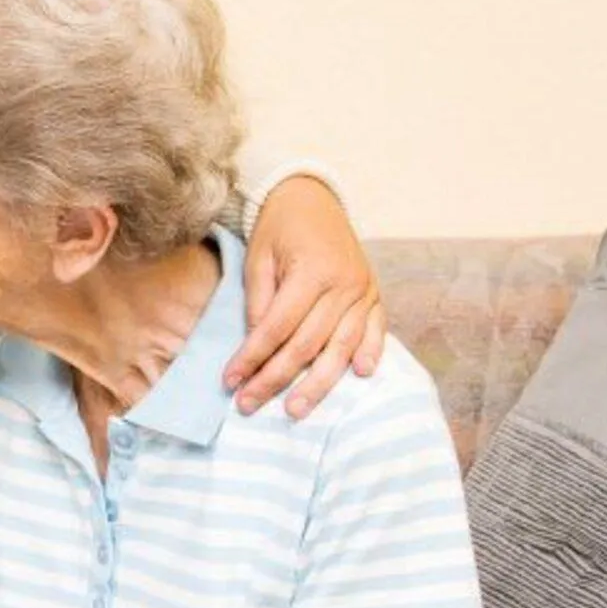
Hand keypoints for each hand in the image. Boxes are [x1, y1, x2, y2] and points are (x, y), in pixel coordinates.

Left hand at [225, 176, 385, 418]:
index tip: (230, 382)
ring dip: (320, 383)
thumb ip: (259, 302)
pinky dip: (370, 352)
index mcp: (312, 271)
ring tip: (297, 410)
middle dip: (277, 379)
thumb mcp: (257, 258)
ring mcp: (364, 289)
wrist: (312, 198)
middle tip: (251, 406)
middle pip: (308, 344)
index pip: (276, 328)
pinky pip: (376, 329)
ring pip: (342, 346)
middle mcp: (344, 283)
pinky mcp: (375, 293)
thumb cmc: (277, 229)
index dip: (252, 358)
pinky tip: (361, 376)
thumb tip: (256, 347)